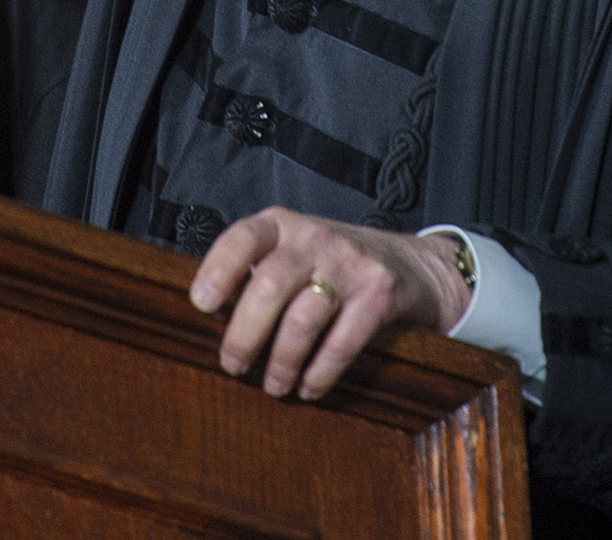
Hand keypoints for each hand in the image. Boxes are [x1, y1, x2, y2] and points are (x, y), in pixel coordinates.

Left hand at [188, 207, 470, 400]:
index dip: (218, 270)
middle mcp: (315, 238)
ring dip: (283, 361)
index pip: (243, 237)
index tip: (202, 305)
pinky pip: (343, 341)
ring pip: (304, 318)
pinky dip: (321, 372)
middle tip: (232, 365)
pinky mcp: (380, 293)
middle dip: (245, 333)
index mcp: (283, 225)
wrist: (410, 263)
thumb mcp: (294, 252)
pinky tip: (310, 387)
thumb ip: (257, 273)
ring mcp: (350, 263)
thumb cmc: (331, 265)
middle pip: (269, 285)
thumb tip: (210, 322)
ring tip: (274, 386)